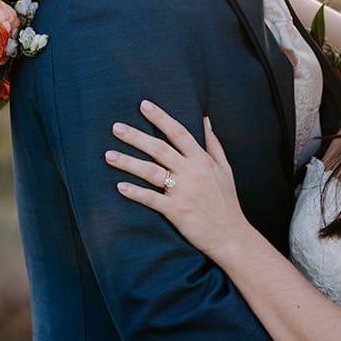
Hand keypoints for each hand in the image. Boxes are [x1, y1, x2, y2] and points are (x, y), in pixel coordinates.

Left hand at [106, 101, 245, 261]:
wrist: (231, 235)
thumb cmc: (227, 201)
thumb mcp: (225, 168)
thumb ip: (213, 143)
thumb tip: (205, 119)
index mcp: (202, 160)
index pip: (179, 132)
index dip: (160, 117)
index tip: (143, 105)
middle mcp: (192, 172)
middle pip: (159, 149)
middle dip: (136, 137)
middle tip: (116, 127)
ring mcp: (183, 192)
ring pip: (151, 172)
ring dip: (128, 163)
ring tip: (108, 155)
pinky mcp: (176, 211)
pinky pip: (151, 199)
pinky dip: (135, 193)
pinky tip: (119, 186)